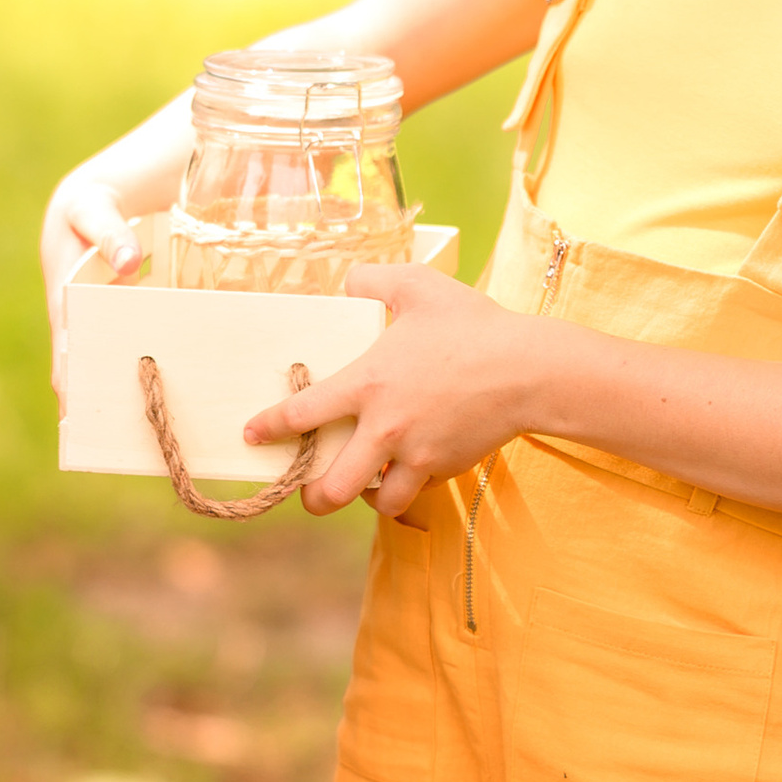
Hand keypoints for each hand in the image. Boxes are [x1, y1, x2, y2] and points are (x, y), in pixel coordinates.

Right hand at [39, 163, 146, 404]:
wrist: (93, 201)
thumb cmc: (91, 207)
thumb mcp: (95, 210)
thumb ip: (110, 233)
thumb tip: (128, 263)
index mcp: (62, 293)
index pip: (65, 342)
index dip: (68, 373)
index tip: (71, 404)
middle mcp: (72, 313)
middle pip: (80, 360)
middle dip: (87, 392)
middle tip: (101, 431)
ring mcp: (89, 317)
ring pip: (99, 357)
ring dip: (109, 383)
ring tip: (127, 423)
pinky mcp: (108, 317)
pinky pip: (117, 344)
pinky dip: (127, 362)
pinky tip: (153, 384)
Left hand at [242, 264, 541, 519]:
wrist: (530, 370)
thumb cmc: (473, 324)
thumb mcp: (419, 285)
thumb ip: (373, 279)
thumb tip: (347, 280)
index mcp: (367, 383)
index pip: (302, 414)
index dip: (271, 428)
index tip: (252, 435)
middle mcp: (384, 428)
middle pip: (332, 488)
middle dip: (312, 498)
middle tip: (308, 491)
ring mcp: (416, 454)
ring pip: (377, 502)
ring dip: (364, 499)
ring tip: (360, 488)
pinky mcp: (445, 468)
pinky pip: (415, 491)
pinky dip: (405, 489)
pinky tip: (404, 474)